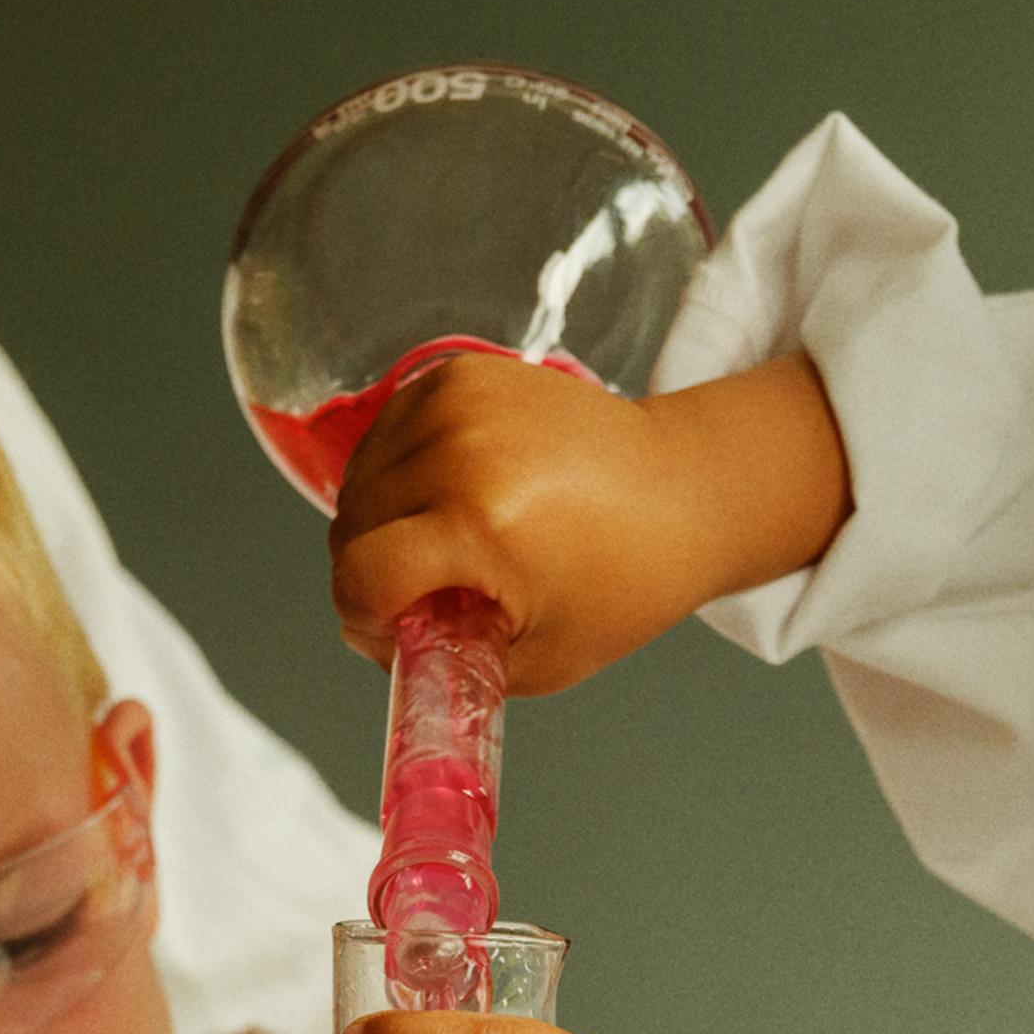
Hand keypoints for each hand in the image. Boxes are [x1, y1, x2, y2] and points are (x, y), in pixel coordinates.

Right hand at [330, 353, 851, 694]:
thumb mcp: (539, 661)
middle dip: (376, 573)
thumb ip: (446, 662)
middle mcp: (460, 451)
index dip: (368, 620)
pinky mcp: (459, 372)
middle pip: (350, 527)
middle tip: (438, 591)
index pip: (359, 579)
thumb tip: (382, 642)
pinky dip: (400, 470)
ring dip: (384, 521)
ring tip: (450, 540)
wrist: (683, 487)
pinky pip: (384, 432)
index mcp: (479, 526)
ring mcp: (457, 401)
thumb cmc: (626, 578)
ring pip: (359, 479)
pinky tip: (448, 493)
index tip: (402, 630)